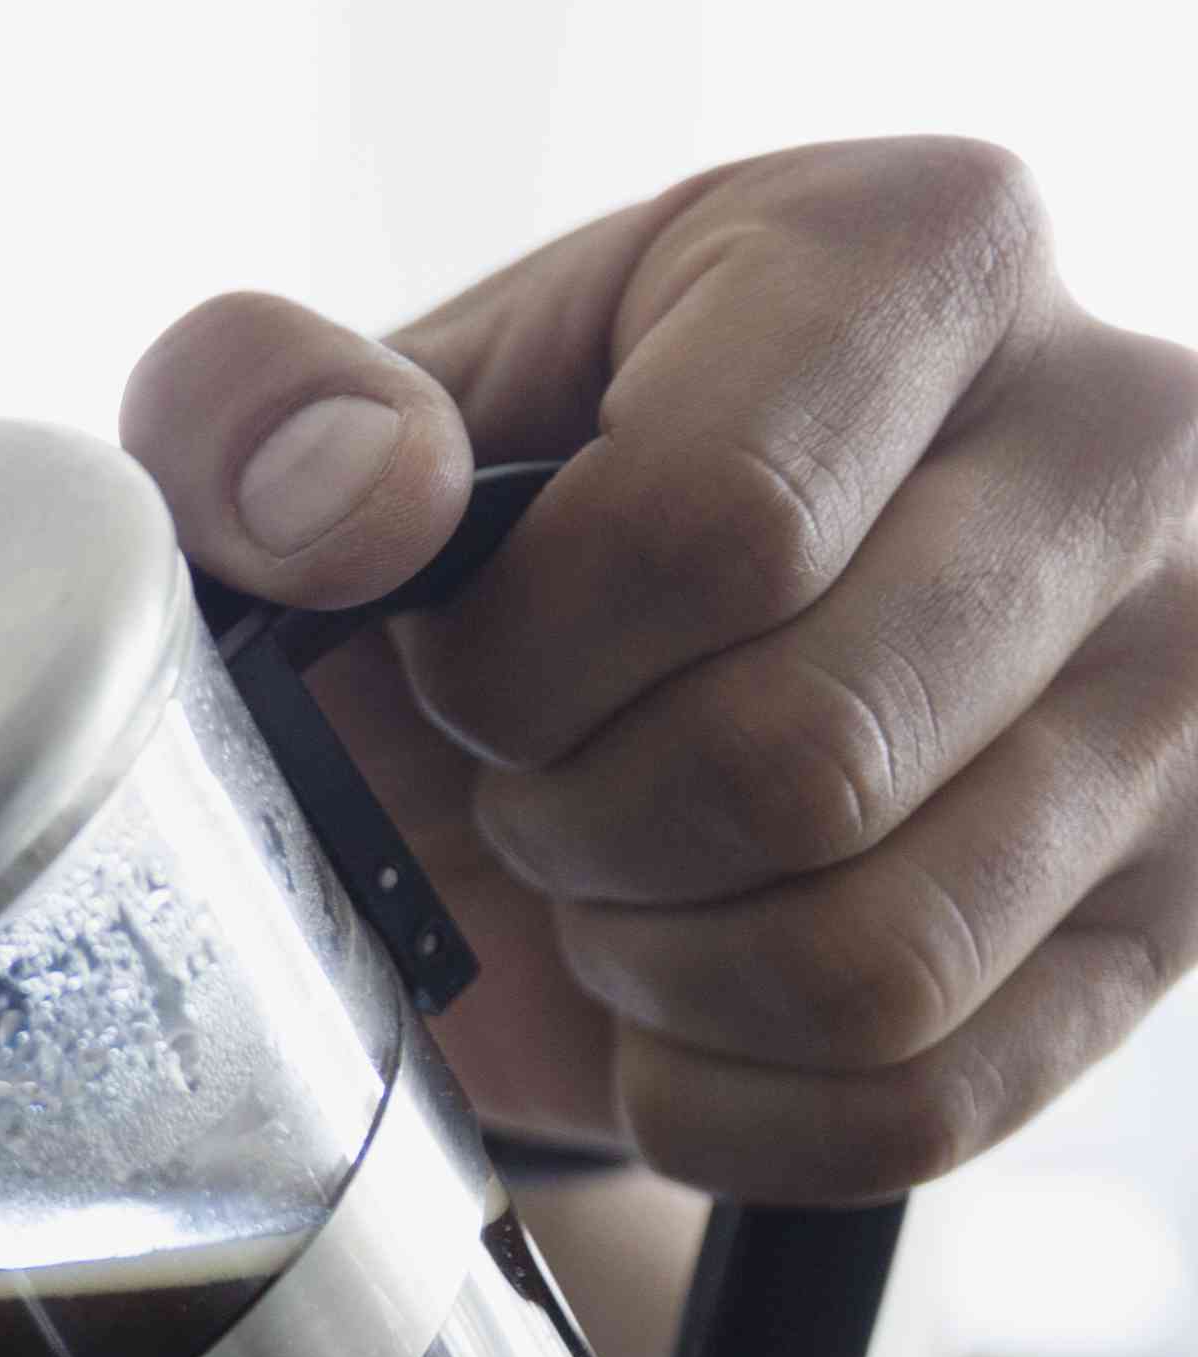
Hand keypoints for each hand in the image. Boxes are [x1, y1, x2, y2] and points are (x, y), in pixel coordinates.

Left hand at [122, 138, 1197, 1197]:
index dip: (519, 661)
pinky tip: (686, 996)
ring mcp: (1189, 689)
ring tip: (616, 875)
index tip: (464, 659)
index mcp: (921, 250)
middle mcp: (1122, 441)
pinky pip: (919, 1106)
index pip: (716, 526)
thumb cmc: (490, 537)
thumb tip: (343, 501)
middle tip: (534, 781)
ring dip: (660, 968)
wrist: (629, 697)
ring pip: (874, 963)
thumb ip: (251, 412)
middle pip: (802, 759)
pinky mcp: (1178, 909)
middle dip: (579, 823)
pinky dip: (728, 1101)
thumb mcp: (333, 431)